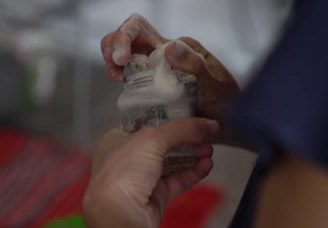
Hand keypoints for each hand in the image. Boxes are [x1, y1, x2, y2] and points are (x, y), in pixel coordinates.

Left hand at [83, 118, 218, 227]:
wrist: (119, 213)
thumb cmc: (123, 171)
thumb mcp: (152, 139)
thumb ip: (183, 129)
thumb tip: (210, 124)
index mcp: (117, 139)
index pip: (145, 123)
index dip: (167, 118)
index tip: (189, 114)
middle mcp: (128, 158)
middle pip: (162, 143)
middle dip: (185, 138)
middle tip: (205, 133)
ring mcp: (142, 178)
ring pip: (171, 162)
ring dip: (192, 154)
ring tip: (209, 149)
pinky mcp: (155, 196)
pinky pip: (177, 180)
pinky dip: (193, 172)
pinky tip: (207, 165)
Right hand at [101, 13, 239, 119]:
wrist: (227, 125)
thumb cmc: (226, 102)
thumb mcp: (214, 83)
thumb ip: (194, 65)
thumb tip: (168, 47)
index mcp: (178, 45)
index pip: (141, 27)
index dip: (125, 37)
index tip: (122, 57)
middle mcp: (164, 53)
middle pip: (128, 37)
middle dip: (113, 44)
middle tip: (114, 63)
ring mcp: (155, 69)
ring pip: (125, 54)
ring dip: (113, 60)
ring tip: (115, 75)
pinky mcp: (149, 85)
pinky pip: (129, 75)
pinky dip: (118, 75)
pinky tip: (119, 82)